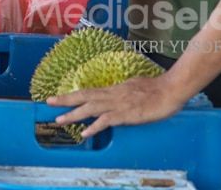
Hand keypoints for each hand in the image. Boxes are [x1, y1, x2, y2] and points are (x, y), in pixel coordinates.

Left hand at [48, 73, 191, 137]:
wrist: (171, 89)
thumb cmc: (156, 89)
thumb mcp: (134, 87)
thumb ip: (122, 93)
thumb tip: (115, 97)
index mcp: (114, 89)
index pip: (89, 91)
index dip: (73, 95)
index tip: (58, 97)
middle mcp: (113, 94)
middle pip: (85, 96)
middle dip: (66, 100)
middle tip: (49, 102)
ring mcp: (119, 104)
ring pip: (91, 107)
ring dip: (74, 114)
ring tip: (59, 120)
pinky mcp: (127, 114)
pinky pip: (107, 120)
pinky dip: (95, 126)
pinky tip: (85, 132)